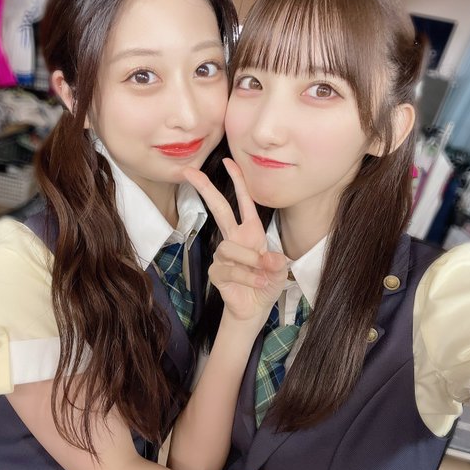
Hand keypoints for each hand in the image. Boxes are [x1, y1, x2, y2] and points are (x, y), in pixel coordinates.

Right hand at [184, 159, 287, 323]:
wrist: (255, 308)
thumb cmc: (266, 284)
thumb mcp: (279, 272)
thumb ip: (277, 264)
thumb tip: (271, 258)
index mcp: (251, 231)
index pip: (243, 201)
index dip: (238, 181)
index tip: (228, 161)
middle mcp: (235, 238)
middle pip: (218, 209)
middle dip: (205, 189)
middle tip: (189, 172)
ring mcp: (223, 255)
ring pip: (229, 247)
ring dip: (249, 261)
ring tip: (263, 274)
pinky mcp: (216, 272)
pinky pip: (228, 269)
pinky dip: (246, 277)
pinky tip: (256, 283)